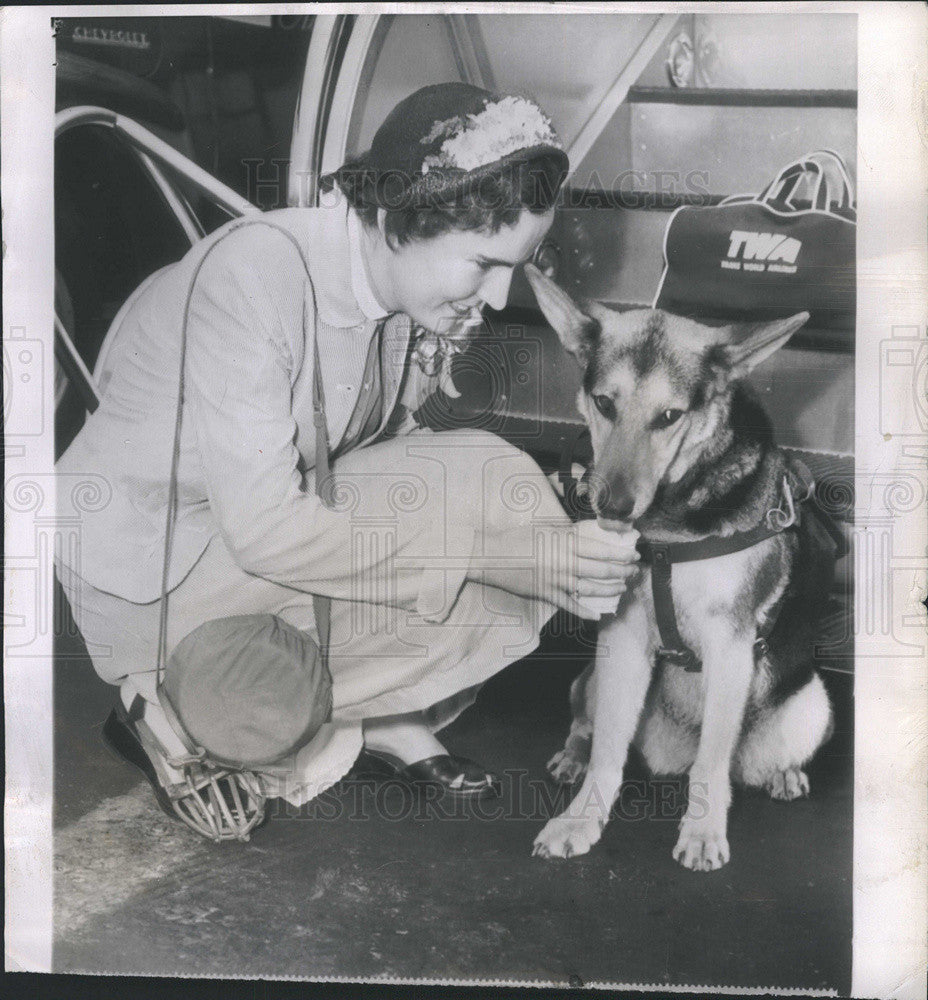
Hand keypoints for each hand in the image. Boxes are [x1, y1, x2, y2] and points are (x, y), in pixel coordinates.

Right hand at [471, 518, 639, 618]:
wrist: (491, 556)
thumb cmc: (516, 538)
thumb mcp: (544, 528)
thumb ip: (567, 532)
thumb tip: (588, 534)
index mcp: (565, 543)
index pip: (601, 550)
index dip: (621, 554)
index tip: (634, 554)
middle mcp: (564, 562)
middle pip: (601, 570)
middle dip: (622, 572)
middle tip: (634, 572)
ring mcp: (556, 580)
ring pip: (590, 588)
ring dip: (609, 590)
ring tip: (622, 588)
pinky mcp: (545, 594)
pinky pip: (569, 605)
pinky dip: (583, 611)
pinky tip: (596, 616)